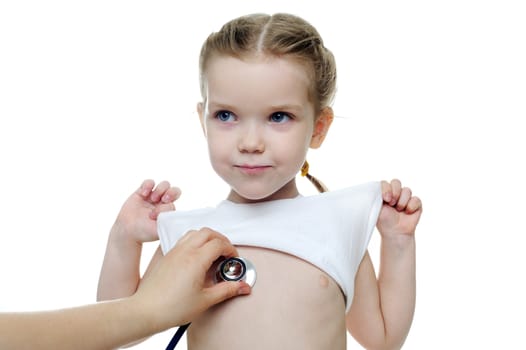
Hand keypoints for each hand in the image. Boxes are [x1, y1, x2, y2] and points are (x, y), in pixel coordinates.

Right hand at [113, 180, 180, 242]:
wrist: (127, 231)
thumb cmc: (144, 232)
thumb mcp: (159, 229)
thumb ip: (168, 220)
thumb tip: (174, 209)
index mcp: (169, 211)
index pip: (175, 204)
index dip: (168, 207)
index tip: (157, 215)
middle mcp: (163, 203)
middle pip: (174, 190)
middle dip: (171, 192)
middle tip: (164, 199)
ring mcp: (153, 197)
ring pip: (165, 184)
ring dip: (161, 189)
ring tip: (152, 198)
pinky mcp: (142, 192)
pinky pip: (149, 182)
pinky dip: (148, 185)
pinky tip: (143, 194)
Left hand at [133, 227, 250, 329]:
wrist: (146, 311)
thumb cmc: (172, 307)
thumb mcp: (206, 300)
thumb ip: (227, 290)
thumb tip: (242, 287)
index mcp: (196, 260)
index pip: (219, 244)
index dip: (231, 249)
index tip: (234, 260)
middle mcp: (185, 251)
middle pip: (208, 232)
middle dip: (221, 239)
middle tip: (227, 253)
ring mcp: (174, 251)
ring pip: (195, 232)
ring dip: (207, 238)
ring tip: (213, 253)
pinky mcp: (167, 256)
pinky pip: (184, 239)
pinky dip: (195, 241)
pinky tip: (197, 256)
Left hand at [377, 179, 421, 237]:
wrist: (395, 232)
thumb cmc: (384, 221)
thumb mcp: (376, 207)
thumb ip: (375, 195)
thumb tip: (375, 186)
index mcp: (384, 193)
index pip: (385, 182)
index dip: (386, 189)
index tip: (385, 199)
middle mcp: (395, 193)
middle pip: (396, 182)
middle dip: (395, 192)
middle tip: (392, 203)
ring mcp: (406, 198)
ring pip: (407, 190)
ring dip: (402, 202)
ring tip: (399, 210)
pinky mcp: (416, 203)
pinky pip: (416, 199)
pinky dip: (411, 206)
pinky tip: (407, 213)